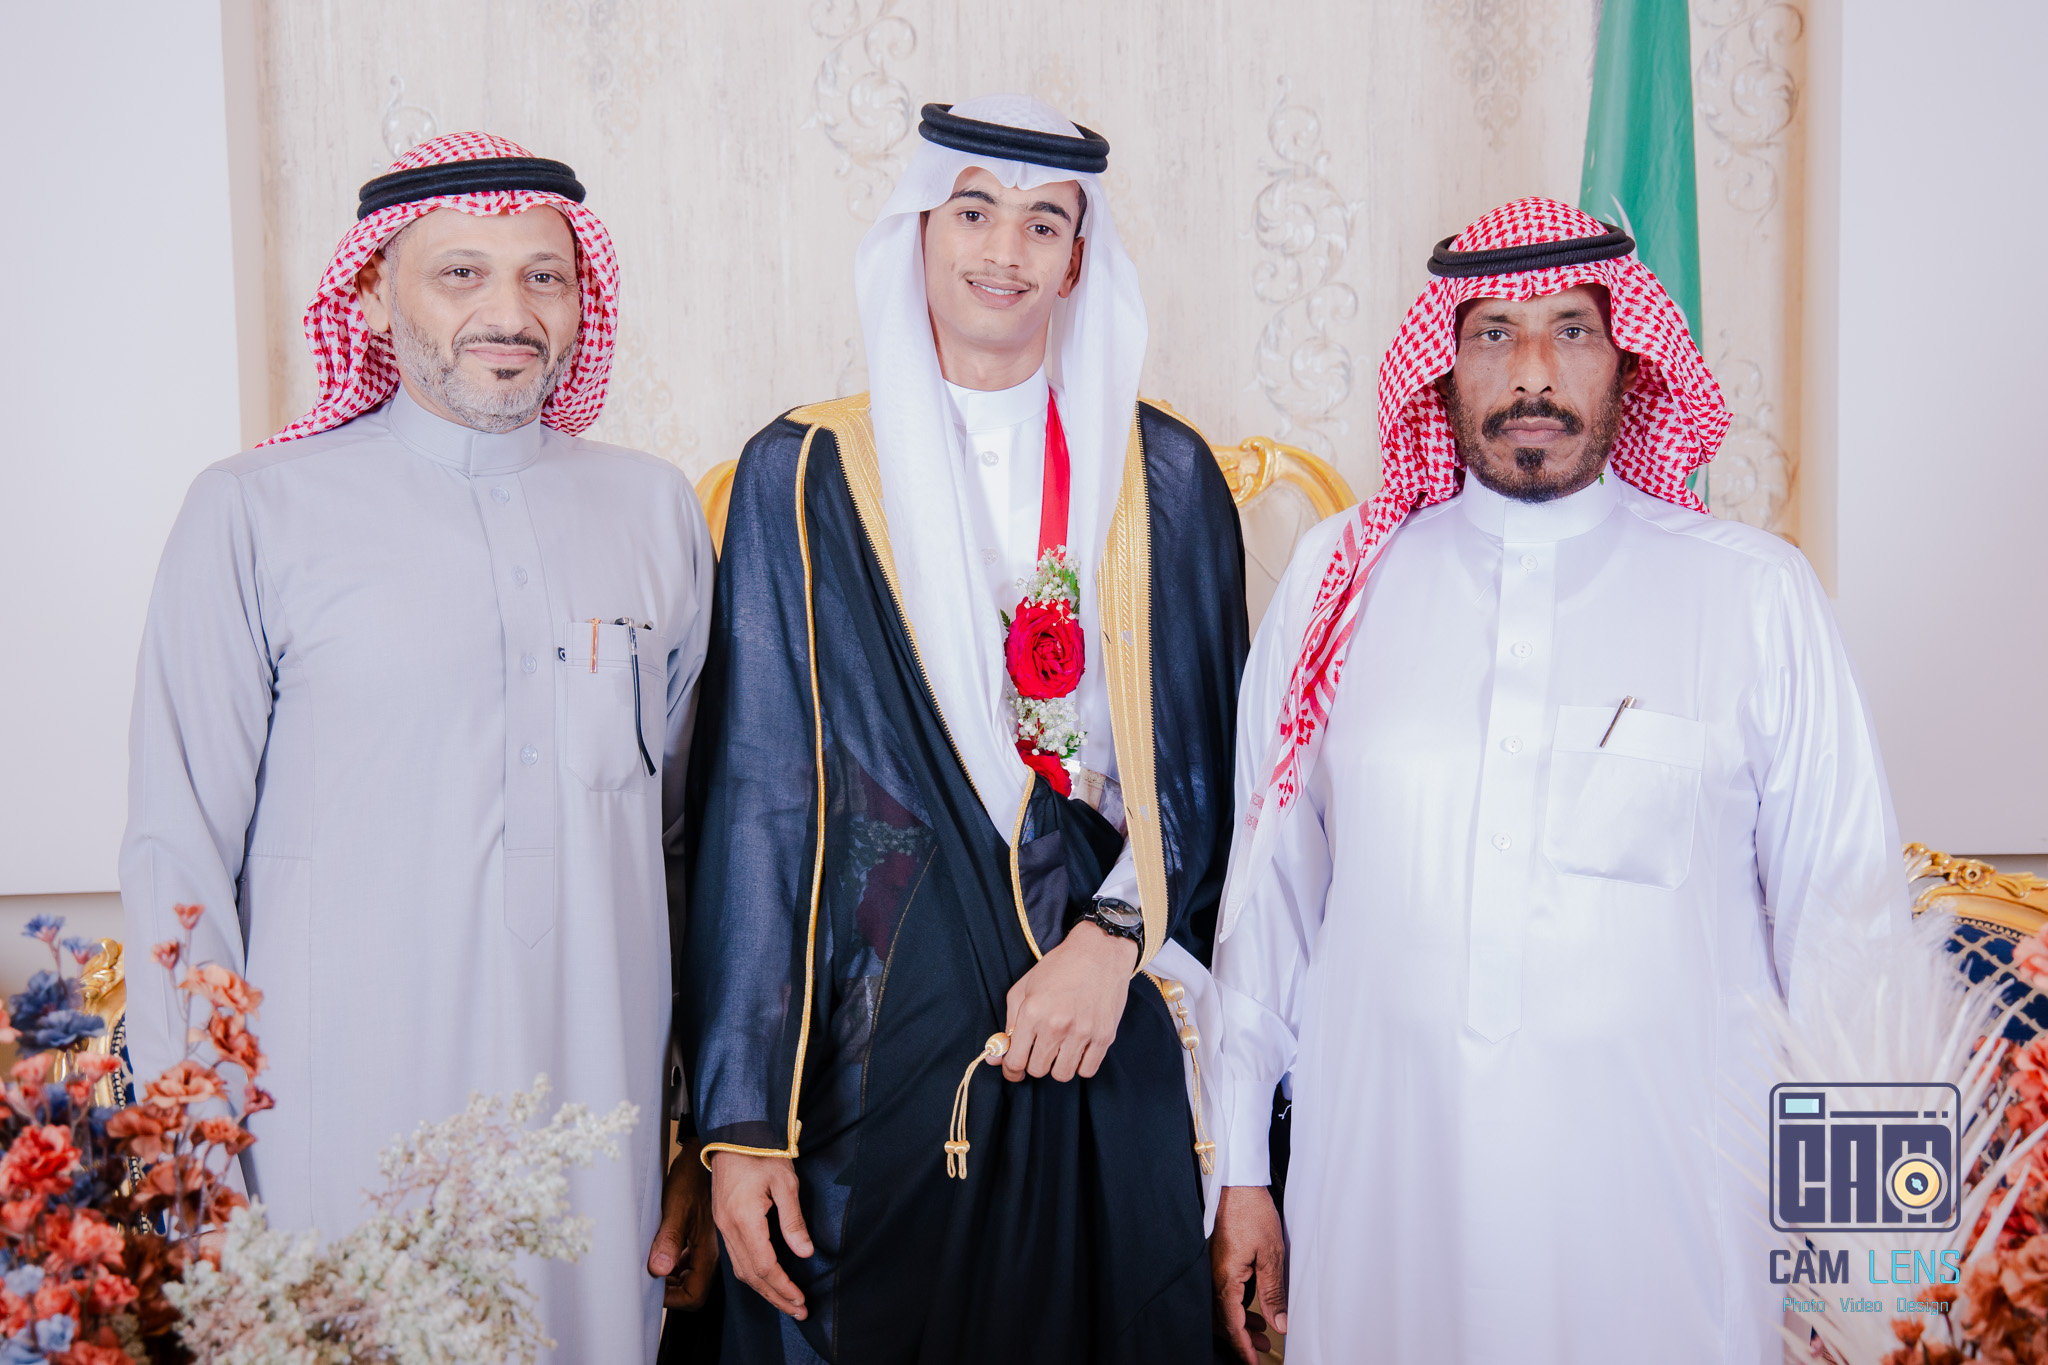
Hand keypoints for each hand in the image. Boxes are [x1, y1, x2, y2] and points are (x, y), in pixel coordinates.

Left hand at [647, 1137, 718, 1309]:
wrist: (705, 1153)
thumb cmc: (692, 1177)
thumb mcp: (677, 1206)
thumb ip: (669, 1239)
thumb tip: (657, 1270)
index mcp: (710, 1250)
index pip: (694, 1295)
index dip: (672, 1300)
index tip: (651, 1288)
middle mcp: (714, 1252)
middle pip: (694, 1289)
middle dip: (670, 1289)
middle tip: (648, 1277)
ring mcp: (710, 1244)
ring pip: (692, 1275)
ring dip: (672, 1275)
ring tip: (653, 1261)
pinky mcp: (705, 1235)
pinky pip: (691, 1260)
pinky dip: (676, 1261)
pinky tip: (664, 1248)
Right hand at [709, 1150, 813, 1318]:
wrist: (734, 1133)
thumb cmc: (762, 1152)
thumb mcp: (785, 1182)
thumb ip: (793, 1220)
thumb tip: (804, 1253)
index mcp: (744, 1219)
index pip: (763, 1266)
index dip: (782, 1287)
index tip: (800, 1299)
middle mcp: (728, 1227)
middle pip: (750, 1275)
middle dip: (775, 1296)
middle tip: (798, 1310)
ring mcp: (722, 1225)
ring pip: (741, 1270)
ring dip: (763, 1289)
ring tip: (786, 1301)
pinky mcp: (723, 1221)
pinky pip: (736, 1257)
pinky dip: (753, 1274)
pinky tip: (767, 1279)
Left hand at [1000, 919, 1138, 1082]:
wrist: (1100, 951)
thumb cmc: (1059, 967)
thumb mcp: (1024, 988)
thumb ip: (1008, 1024)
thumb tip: (995, 1058)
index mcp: (1033, 1012)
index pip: (1015, 1060)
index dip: (1011, 1070)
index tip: (1014, 1069)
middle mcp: (1057, 1025)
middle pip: (1038, 1070)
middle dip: (1034, 1063)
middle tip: (1039, 1049)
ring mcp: (1083, 1032)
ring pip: (1062, 1074)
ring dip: (1057, 1066)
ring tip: (1060, 1048)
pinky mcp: (1104, 1035)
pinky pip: (1087, 1070)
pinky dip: (1079, 1065)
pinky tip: (1077, 1050)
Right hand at [1211, 1184, 1287, 1362]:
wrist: (1235, 1183)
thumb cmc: (1250, 1211)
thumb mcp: (1271, 1254)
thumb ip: (1274, 1292)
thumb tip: (1280, 1323)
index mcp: (1225, 1279)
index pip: (1232, 1324)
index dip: (1243, 1347)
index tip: (1253, 1363)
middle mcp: (1213, 1276)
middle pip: (1223, 1320)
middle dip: (1243, 1338)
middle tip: (1262, 1349)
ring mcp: (1212, 1268)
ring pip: (1222, 1308)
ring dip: (1241, 1322)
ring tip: (1262, 1329)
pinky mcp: (1215, 1260)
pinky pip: (1222, 1292)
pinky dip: (1236, 1306)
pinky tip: (1252, 1305)